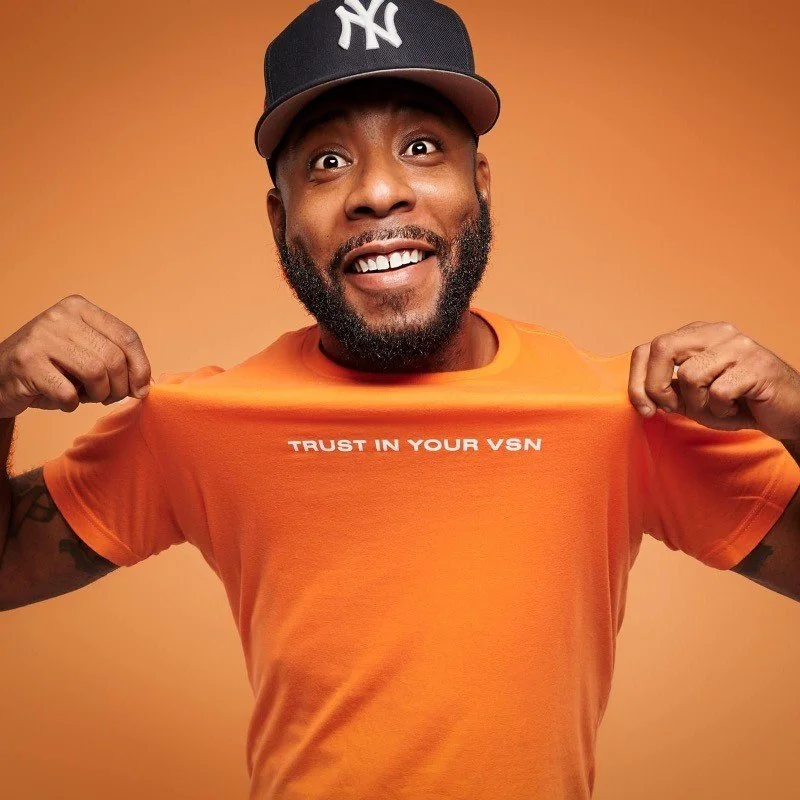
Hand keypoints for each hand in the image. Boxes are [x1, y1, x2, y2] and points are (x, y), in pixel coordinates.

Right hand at [0, 294, 151, 417]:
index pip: (127, 336)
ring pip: (96, 373)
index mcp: (79, 308)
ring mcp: (42, 337)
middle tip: (109, 397)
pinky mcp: (27, 362)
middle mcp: (60, 316)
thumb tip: (144, 383)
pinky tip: (62, 400)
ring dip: (98, 395)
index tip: (141, 388)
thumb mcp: (85, 352)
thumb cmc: (50, 368)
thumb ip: (115, 357)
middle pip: (114, 358)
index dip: (141, 367)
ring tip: (86, 397)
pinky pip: (68, 393)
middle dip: (119, 387)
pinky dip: (71, 404)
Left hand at [628, 320, 799, 440]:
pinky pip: (718, 392)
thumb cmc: (736, 403)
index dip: (637, 381)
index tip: (644, 409)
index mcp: (696, 334)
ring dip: (698, 404)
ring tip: (717, 407)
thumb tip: (641, 395)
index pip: (648, 348)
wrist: (787, 413)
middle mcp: (716, 332)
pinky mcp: (756, 365)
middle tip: (671, 408)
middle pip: (662, 349)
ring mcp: (738, 345)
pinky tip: (737, 407)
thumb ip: (667, 390)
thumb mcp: (692, 398)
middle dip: (656, 387)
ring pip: (690, 375)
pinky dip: (722, 410)